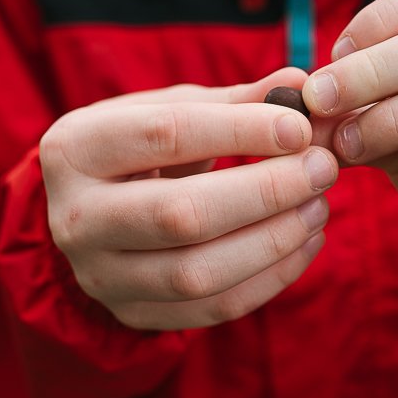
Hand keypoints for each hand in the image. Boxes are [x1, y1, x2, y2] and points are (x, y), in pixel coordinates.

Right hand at [39, 68, 337, 330]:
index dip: (241, 131)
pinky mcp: (135, 314)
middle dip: (265, 191)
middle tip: (322, 167)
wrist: (92, 213)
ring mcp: (101, 277)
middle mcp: (76, 219)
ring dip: (275, 239)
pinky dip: (272, 277)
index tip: (300, 127)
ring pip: (198, 273)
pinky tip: (306, 240)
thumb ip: (235, 101)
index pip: (165, 135)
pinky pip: (214, 308)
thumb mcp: (173, 110)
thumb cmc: (141, 148)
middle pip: (180, 214)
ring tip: (319, 206)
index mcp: (75, 149)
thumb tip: (300, 83)